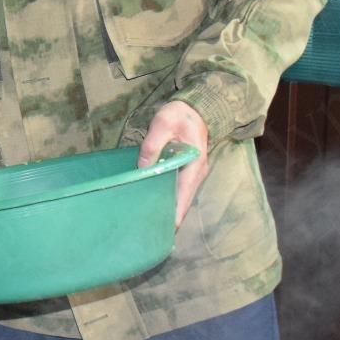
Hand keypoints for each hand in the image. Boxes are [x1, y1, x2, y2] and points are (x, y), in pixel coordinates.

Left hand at [137, 100, 210, 227]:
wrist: (196, 107)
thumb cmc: (180, 115)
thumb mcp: (162, 123)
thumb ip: (152, 144)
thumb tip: (143, 168)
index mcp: (194, 163)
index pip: (185, 192)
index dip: (177, 211)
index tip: (169, 228)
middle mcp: (197, 172)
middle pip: (184, 199)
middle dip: (173, 215)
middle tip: (156, 231)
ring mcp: (193, 172)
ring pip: (182, 196)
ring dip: (171, 208)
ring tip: (155, 223)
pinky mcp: (187, 170)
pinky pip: (179, 189)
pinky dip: (171, 198)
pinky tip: (157, 204)